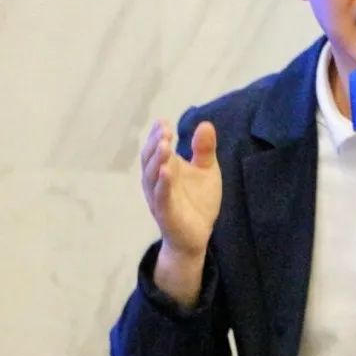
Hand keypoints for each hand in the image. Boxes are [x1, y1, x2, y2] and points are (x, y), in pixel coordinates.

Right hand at [140, 119, 222, 260]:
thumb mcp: (206, 170)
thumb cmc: (198, 201)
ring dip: (157, 160)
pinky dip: (163, 184)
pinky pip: (161, 197)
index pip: (155, 148)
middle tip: (164, 130)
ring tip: (164, 145)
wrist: (198, 234)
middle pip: (149, 159)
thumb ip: (204, 149)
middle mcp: (156, 181)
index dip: (156, 134)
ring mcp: (159, 197)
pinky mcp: (166, 213)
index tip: (163, 121)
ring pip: (152, 177)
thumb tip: (205, 124)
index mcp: (164, 168)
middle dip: (155, 143)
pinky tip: (167, 171)